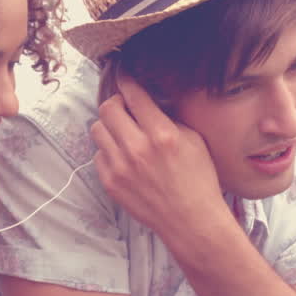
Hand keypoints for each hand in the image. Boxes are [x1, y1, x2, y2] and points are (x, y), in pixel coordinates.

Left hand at [89, 76, 230, 238]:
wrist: (190, 220)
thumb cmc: (198, 179)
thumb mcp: (193, 140)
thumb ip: (167, 118)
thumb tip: (146, 101)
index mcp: (161, 134)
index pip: (134, 95)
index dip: (127, 81)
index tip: (124, 75)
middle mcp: (137, 149)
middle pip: (107, 108)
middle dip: (116, 103)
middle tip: (125, 108)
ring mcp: (120, 166)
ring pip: (97, 129)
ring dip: (109, 127)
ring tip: (125, 134)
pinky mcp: (110, 182)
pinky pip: (99, 154)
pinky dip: (109, 152)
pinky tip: (126, 158)